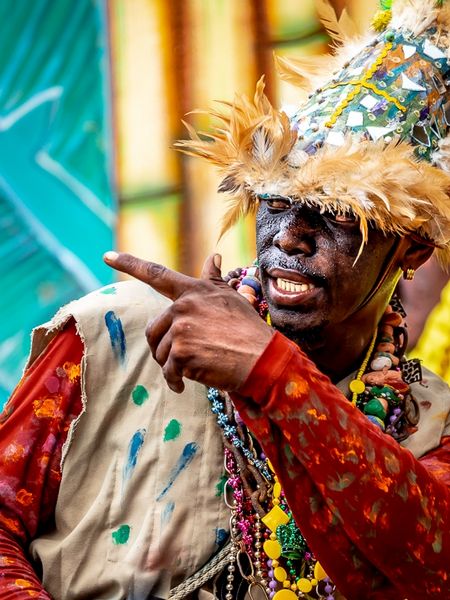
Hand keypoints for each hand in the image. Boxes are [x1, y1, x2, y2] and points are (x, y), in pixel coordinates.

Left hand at [103, 251, 273, 392]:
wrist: (263, 358)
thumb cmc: (249, 330)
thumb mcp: (231, 298)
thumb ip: (214, 279)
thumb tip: (213, 256)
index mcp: (193, 291)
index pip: (156, 273)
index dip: (130, 263)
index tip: (107, 256)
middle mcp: (184, 306)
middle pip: (155, 329)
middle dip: (164, 347)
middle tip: (182, 358)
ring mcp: (181, 328)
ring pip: (161, 352)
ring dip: (172, 366)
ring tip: (193, 369)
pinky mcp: (181, 352)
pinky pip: (168, 371)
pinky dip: (175, 381)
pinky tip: (185, 384)